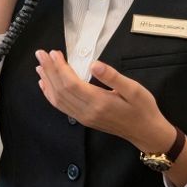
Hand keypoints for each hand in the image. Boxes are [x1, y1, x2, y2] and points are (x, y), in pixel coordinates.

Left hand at [34, 50, 172, 151]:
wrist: (146, 132)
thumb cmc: (142, 109)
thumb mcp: (134, 89)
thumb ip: (112, 77)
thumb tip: (93, 64)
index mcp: (99, 102)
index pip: (71, 83)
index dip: (59, 68)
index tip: (54, 53)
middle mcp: (87, 112)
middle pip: (61, 90)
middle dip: (49, 70)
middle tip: (40, 54)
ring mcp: (84, 118)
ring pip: (58, 99)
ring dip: (47, 82)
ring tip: (40, 66)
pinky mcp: (84, 120)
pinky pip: (62, 108)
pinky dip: (51, 95)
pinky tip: (46, 86)